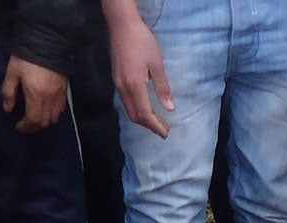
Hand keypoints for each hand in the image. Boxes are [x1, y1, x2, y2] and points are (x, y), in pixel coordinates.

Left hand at [2, 57, 68, 131]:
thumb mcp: (13, 72)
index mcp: (36, 95)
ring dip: (44, 122)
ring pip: (54, 118)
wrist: (48, 41)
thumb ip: (9, 92)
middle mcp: (49, 98)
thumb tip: (7, 108)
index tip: (18, 127)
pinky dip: (53, 114)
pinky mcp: (64, 90)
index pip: (33, 120)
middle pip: (45, 122)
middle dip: (34, 127)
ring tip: (35, 119)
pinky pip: (61, 109)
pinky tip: (46, 109)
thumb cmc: (27, 56)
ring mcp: (59, 95)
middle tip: (26, 126)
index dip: (25, 127)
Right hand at [111, 20, 172, 136]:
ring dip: (143, 118)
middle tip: (164, 129)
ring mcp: (118, 84)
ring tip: (157, 121)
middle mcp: (123, 88)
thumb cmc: (142, 41)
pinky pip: (126, 102)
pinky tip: (146, 107)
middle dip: (149, 125)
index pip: (144, 114)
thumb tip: (170, 108)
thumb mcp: (157, 64)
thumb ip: (163, 88)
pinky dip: (137, 109)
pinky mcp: (116, 79)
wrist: (122, 25)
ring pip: (129, 110)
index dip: (155, 126)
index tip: (166, 133)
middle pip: (135, 116)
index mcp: (135, 85)